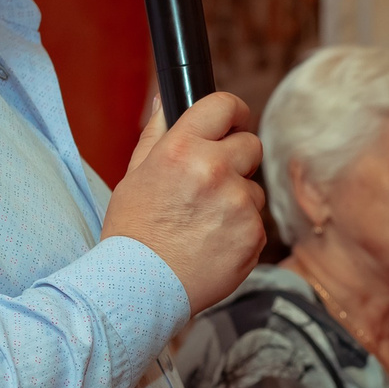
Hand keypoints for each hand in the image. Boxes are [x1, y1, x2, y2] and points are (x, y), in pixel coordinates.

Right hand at [101, 92, 265, 314]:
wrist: (140, 287)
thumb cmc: (133, 232)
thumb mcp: (134, 175)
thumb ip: (157, 133)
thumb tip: (166, 100)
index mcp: (182, 148)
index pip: (224, 105)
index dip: (232, 111)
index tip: (233, 120)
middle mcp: (214, 169)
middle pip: (250, 144)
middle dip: (236, 158)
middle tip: (212, 181)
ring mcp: (238, 203)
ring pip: (253, 188)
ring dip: (237, 199)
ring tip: (203, 223)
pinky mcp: (253, 234)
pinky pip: (255, 222)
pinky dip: (239, 231)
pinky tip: (211, 243)